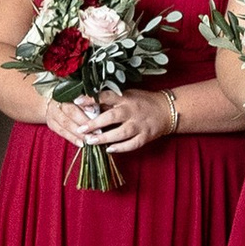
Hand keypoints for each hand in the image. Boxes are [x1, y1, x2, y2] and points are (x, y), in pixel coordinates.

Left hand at [48, 85, 168, 155]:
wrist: (168, 109)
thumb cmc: (143, 101)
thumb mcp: (127, 95)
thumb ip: (111, 100)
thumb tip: (88, 105)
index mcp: (126, 98)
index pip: (106, 96)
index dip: (91, 99)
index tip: (76, 101)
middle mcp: (132, 111)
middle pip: (112, 117)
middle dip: (95, 123)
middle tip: (81, 128)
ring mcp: (140, 125)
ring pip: (121, 133)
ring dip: (104, 138)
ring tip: (90, 141)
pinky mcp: (146, 136)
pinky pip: (132, 144)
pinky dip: (120, 148)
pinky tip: (109, 150)